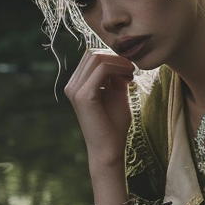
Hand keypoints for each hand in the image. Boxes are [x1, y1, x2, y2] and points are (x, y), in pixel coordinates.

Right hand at [64, 50, 134, 168]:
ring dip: (118, 62)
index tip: (129, 70)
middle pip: (93, 54)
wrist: (109, 150)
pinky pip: (102, 69)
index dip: (112, 58)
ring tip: (131, 74)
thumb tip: (120, 60)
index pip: (92, 57)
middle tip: (132, 70)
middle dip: (115, 58)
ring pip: (97, 58)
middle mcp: (72, 85)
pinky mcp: (84, 96)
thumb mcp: (117, 94)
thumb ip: (116, 77)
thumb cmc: (114, 126)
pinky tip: (129, 78)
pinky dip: (118, 68)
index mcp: (77, 85)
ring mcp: (75, 90)